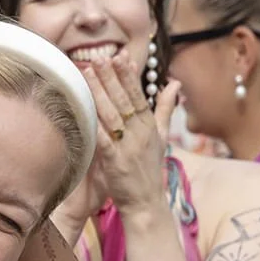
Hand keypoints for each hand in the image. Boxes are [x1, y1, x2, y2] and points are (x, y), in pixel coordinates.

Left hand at [58, 49, 180, 228]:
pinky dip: (95, 124)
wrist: (147, 204)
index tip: (120, 57)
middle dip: (111, 77)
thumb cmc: (150, 171)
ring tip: (88, 73)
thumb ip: (166, 109)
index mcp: (150, 126)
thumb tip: (174, 83)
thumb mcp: (162, 138)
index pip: (139, 95)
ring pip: (112, 114)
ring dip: (99, 92)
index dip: (129, 76)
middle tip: (100, 58)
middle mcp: (140, 133)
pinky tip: (85, 109)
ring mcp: (128, 147)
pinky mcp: (115, 162)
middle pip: (124, 100)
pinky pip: (103, 139)